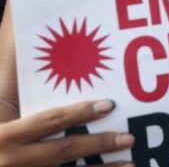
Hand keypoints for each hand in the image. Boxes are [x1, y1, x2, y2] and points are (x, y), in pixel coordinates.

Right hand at [0, 99, 132, 166]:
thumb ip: (9, 90)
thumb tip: (21, 39)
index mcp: (2, 137)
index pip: (47, 121)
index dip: (79, 113)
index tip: (108, 105)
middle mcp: (12, 161)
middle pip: (63, 151)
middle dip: (99, 143)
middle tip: (129, 137)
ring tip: (130, 165)